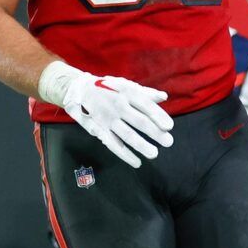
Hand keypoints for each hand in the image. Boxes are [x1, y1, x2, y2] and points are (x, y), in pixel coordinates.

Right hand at [46, 65, 175, 168]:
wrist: (78, 89)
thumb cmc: (108, 88)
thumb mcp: (125, 85)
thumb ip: (145, 93)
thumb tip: (164, 97)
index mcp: (126, 93)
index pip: (146, 105)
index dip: (158, 116)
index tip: (169, 126)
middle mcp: (117, 106)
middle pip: (139, 121)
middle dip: (155, 133)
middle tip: (168, 142)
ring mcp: (108, 119)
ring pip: (127, 135)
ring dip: (141, 145)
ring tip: (154, 154)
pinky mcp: (99, 130)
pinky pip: (113, 144)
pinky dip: (125, 154)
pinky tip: (137, 162)